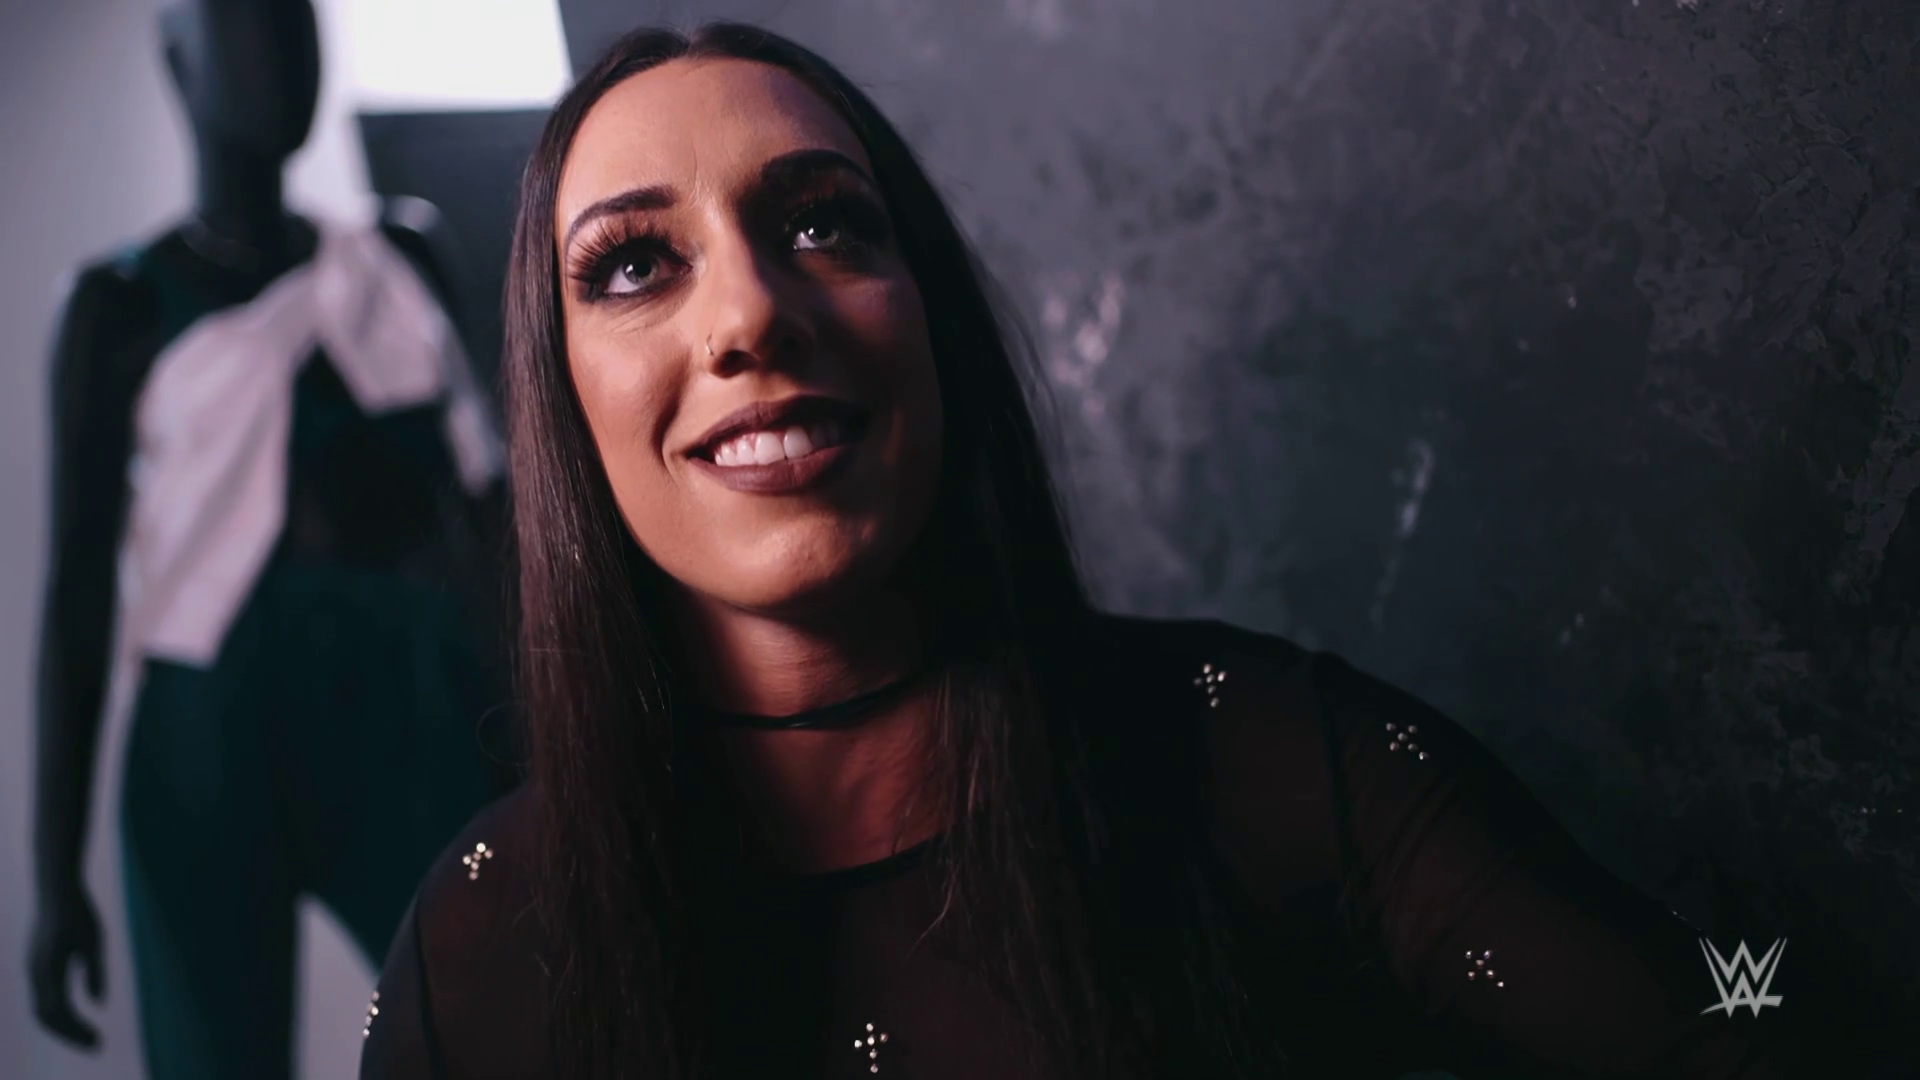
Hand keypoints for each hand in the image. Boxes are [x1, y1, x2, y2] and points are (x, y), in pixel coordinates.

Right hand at [28, 882, 104, 1048]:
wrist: (56, 889)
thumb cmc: (79, 911)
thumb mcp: (94, 940)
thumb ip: (95, 971)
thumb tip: (97, 1002)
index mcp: (47, 968)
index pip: (58, 1012)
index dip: (76, 1031)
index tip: (97, 1042)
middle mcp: (35, 973)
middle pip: (46, 1017)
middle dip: (70, 1034)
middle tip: (97, 1045)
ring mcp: (34, 970)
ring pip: (42, 1010)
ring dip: (64, 1026)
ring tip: (89, 1036)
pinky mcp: (37, 966)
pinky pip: (44, 999)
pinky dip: (60, 1014)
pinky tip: (78, 1018)